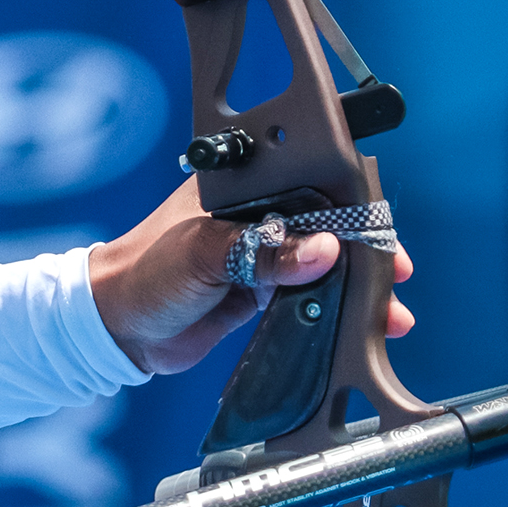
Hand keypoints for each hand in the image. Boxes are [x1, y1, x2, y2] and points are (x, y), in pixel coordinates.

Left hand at [87, 175, 414, 375]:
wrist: (114, 326)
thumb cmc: (142, 272)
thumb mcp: (202, 255)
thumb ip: (261, 251)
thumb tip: (320, 249)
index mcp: (243, 184)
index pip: (309, 180)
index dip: (348, 202)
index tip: (375, 227)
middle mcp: (258, 213)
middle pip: (327, 221)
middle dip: (363, 248)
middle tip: (392, 273)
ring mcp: (262, 252)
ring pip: (324, 261)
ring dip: (356, 284)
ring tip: (387, 312)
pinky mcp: (261, 289)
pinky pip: (309, 294)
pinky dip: (335, 307)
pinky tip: (362, 324)